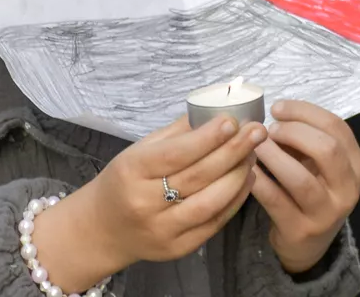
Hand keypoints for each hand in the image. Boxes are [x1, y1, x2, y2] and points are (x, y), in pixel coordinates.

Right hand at [31, 116, 266, 290]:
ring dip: (237, 176)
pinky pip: (213, 224)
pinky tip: (246, 179)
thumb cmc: (124, 181)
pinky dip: (234, 201)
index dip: (208, 138)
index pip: (176, 154)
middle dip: (233, 152)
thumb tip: (215, 111)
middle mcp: (145, 204)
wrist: (102, 229)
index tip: (233, 120)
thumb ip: (176, 134)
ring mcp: (162, 230)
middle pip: (197, 177)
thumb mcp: (139, 150)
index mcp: (133, 171)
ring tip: (253, 154)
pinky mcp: (177, 249)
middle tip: (257, 132)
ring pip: (210, 203)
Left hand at [251, 100, 359, 274]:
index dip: (305, 112)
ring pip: (300, 178)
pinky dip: (259, 181)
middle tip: (269, 129)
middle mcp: (347, 189)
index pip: (337, 128)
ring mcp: (325, 213)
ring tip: (256, 146)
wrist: (306, 244)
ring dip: (274, 156)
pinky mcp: (301, 230)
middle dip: (294, 132)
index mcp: (356, 165)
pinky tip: (247, 169)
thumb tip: (276, 114)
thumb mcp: (319, 165)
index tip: (278, 108)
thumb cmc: (311, 191)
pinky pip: (276, 200)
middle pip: (326, 150)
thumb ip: (306, 140)